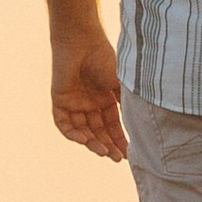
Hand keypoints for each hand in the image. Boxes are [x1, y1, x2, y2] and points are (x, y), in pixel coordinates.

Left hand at [51, 29, 128, 160]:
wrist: (83, 42)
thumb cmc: (106, 60)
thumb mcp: (122, 85)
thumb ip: (128, 104)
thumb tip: (141, 126)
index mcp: (106, 100)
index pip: (113, 126)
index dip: (120, 140)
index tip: (130, 154)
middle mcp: (90, 104)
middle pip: (99, 132)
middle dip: (109, 146)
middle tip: (118, 158)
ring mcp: (75, 103)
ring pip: (83, 131)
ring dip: (93, 143)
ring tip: (105, 152)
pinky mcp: (60, 101)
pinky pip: (64, 124)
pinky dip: (73, 134)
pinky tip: (85, 140)